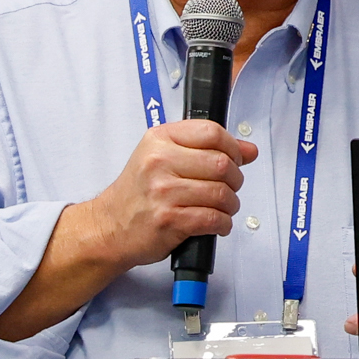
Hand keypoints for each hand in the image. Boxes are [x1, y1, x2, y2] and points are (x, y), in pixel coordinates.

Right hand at [82, 117, 259, 269]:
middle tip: (230, 187)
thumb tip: (248, 150)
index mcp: (159, 139)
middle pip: (221, 163)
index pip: (211, 132)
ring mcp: (163, 192)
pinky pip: (213, 219)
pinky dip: (223, 223)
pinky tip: (217, 223)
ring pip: (221, 193)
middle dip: (235, 179)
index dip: (232, 147)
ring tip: (222, 207)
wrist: (110, 226)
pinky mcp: (169, 220)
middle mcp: (159, 162)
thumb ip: (205, 149)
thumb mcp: (163, 158)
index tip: (235, 158)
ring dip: (230, 204)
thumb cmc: (138, 192)